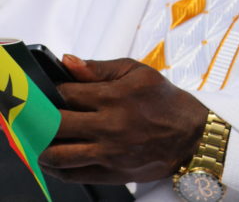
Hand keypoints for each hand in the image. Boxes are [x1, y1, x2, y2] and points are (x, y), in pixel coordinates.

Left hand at [39, 55, 208, 184]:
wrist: (191, 135)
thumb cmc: (165, 101)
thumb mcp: (138, 73)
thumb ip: (100, 68)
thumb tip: (68, 62)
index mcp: (115, 97)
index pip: (66, 94)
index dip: (57, 92)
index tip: (59, 94)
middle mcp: (110, 126)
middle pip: (56, 125)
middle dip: (47, 120)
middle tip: (48, 118)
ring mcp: (109, 153)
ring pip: (57, 156)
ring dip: (46, 148)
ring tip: (49, 141)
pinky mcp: (111, 173)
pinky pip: (71, 175)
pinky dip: (59, 169)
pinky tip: (61, 159)